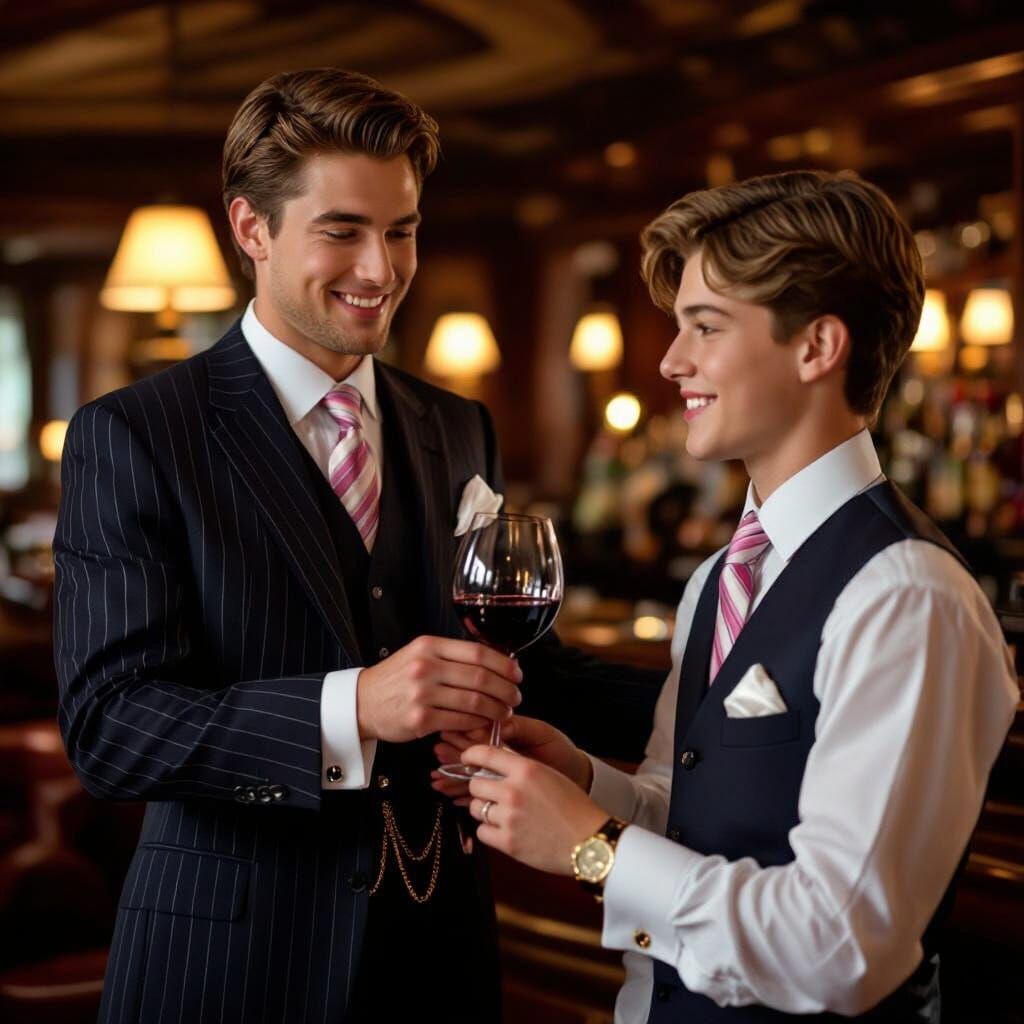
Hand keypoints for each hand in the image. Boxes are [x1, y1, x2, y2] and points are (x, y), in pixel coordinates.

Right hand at [356, 636, 521, 742]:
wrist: (362, 702)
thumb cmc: (397, 678)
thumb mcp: (420, 654)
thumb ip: (452, 656)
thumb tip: (496, 662)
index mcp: (430, 645)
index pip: (478, 652)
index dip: (504, 664)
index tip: (517, 674)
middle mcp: (426, 667)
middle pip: (481, 677)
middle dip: (505, 689)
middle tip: (515, 697)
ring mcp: (422, 694)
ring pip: (474, 701)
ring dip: (496, 709)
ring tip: (504, 712)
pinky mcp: (420, 720)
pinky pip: (460, 721)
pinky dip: (478, 723)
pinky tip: (484, 723)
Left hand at [461, 744, 609, 874]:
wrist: (589, 841)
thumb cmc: (574, 808)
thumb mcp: (550, 775)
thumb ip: (521, 769)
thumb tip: (493, 767)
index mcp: (526, 769)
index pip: (484, 754)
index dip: (471, 755)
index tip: (466, 759)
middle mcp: (513, 790)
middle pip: (475, 784)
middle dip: (482, 789)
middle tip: (494, 795)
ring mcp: (509, 817)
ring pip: (476, 807)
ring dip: (485, 810)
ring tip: (505, 815)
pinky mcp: (507, 842)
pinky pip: (482, 831)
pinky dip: (490, 832)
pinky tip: (507, 831)